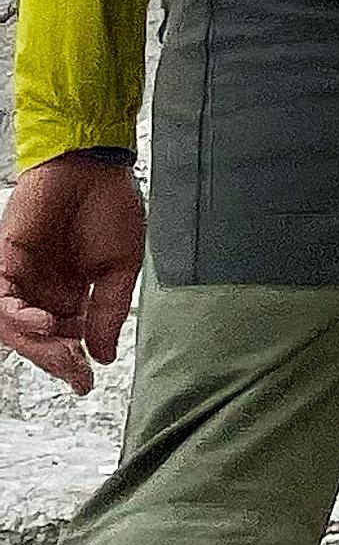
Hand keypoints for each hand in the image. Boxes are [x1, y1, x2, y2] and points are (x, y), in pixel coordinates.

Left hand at [0, 153, 146, 393]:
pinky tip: (41, 321)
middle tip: (75, 371)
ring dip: (33, 344)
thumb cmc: (109, 202)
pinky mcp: (3, 261)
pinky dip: (16, 317)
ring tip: (58, 348)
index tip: (86, 381)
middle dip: (55, 360)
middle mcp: (42, 291)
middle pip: (37, 339)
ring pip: (13, 327)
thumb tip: (104, 353)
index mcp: (71, 294)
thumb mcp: (121, 266)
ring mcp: (21, 278)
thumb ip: (109, 311)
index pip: (66, 340)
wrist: (93, 163)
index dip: (73, 364)